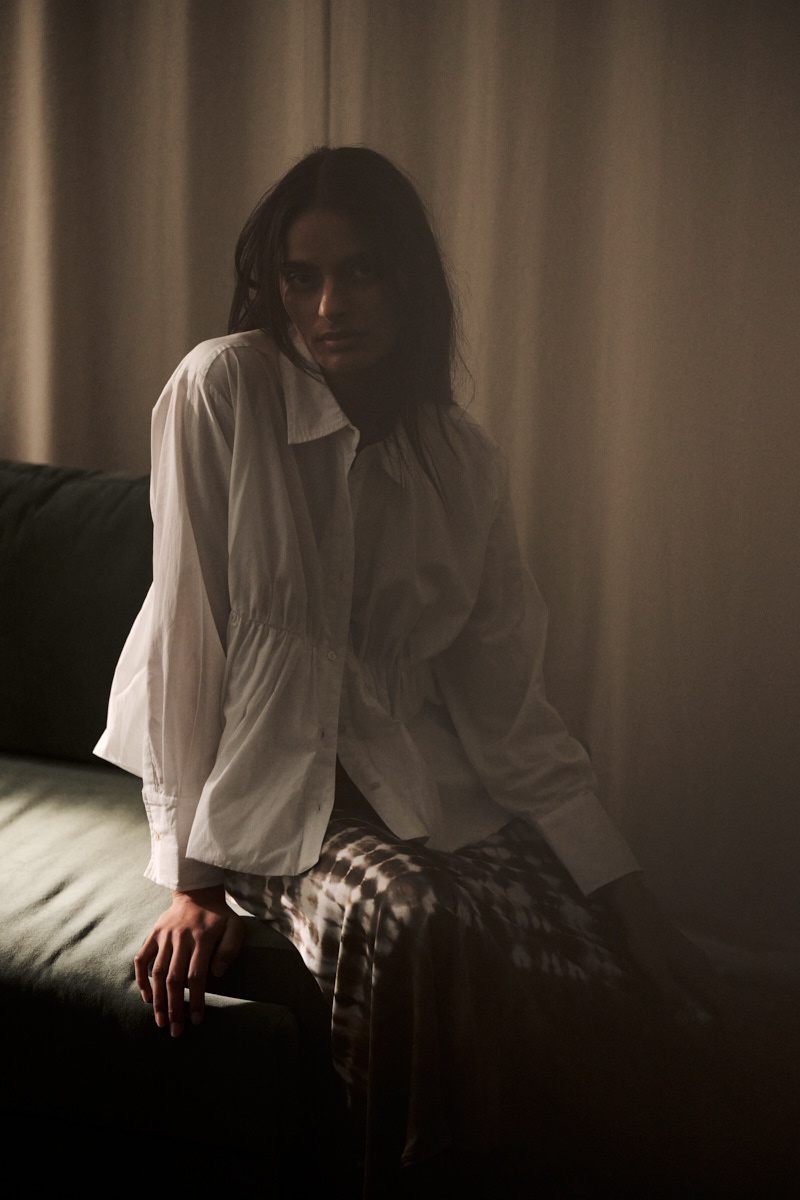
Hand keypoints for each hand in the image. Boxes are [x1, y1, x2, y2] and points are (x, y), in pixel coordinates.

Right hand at [134, 886, 244, 1036]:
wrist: (197, 892)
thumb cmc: (219, 916)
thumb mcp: (235, 927)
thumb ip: (230, 949)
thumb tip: (217, 974)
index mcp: (203, 938)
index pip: (197, 976)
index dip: (195, 1000)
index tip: (196, 1020)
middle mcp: (181, 938)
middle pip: (174, 979)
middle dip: (174, 1008)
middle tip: (176, 1031)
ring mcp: (165, 936)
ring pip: (157, 973)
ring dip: (157, 1000)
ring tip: (160, 1021)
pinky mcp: (154, 934)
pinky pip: (141, 959)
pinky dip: (141, 978)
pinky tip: (146, 997)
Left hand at [598, 873, 739, 1031]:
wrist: (641, 912)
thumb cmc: (646, 941)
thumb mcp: (654, 970)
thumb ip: (670, 995)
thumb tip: (687, 1023)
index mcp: (699, 972)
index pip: (724, 1001)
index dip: (730, 1023)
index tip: (730, 1043)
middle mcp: (704, 966)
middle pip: (726, 996)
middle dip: (729, 1018)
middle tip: (724, 1042)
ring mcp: (699, 960)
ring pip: (719, 988)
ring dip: (721, 1008)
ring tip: (717, 1028)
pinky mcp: (692, 958)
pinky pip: (711, 981)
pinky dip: (713, 997)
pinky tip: (703, 1005)